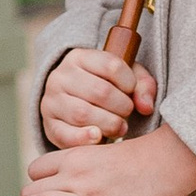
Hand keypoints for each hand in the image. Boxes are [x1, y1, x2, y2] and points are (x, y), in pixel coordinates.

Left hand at [20, 121, 195, 195]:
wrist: (172, 163)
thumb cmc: (144, 158)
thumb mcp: (105, 153)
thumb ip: (84, 168)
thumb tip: (71, 187)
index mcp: (77, 157)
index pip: (38, 169)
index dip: (33, 181)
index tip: (34, 191)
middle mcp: (78, 178)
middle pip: (33, 189)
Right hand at [39, 46, 155, 146]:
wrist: (74, 101)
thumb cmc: (106, 87)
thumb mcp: (124, 78)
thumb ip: (142, 86)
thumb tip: (146, 107)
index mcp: (79, 57)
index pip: (111, 65)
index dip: (129, 82)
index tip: (131, 90)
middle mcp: (61, 76)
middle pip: (100, 91)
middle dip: (122, 106)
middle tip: (127, 112)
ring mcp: (51, 100)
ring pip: (83, 113)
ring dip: (109, 124)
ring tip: (119, 127)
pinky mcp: (49, 125)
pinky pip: (65, 134)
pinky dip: (85, 139)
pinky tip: (99, 138)